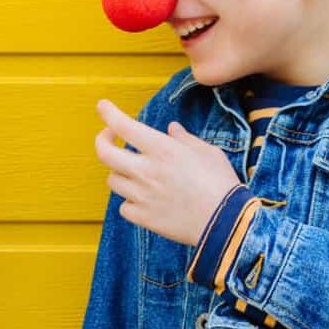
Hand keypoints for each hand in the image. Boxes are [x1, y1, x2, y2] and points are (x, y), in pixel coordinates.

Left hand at [94, 99, 239, 245]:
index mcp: (162, 150)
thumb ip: (185, 139)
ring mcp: (142, 195)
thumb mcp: (207, 152)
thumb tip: (172, 129)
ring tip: (133, 171)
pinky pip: (124, 207)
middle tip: (108, 138)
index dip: (109, 113)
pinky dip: (130, 202)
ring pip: (112, 180)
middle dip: (101, 141)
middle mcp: (146, 171)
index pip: (124, 126)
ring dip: (119, 172)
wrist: (226, 222)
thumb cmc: (220, 184)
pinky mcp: (143, 218)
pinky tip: (143, 199)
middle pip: (104, 153)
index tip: (103, 106)